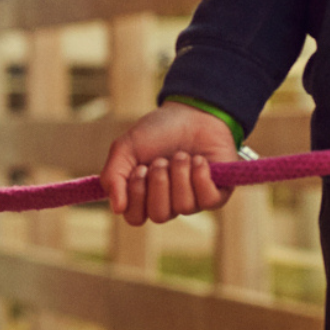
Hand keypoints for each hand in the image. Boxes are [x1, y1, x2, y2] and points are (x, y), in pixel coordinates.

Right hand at [102, 101, 236, 226]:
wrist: (193, 112)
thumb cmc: (158, 131)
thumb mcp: (126, 147)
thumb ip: (113, 176)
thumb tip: (116, 209)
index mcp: (144, 195)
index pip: (135, 217)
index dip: (136, 196)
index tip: (139, 169)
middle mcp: (168, 202)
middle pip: (159, 215)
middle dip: (159, 183)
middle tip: (161, 160)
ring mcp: (193, 200)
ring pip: (183, 206)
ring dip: (180, 174)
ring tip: (181, 155)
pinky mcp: (217, 194)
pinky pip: (208, 201)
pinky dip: (200, 176)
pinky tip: (199, 160)